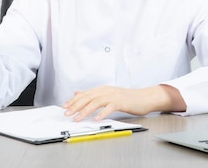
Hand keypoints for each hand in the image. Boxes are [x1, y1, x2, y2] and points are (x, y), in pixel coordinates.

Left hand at [62, 85, 185, 121]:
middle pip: (87, 97)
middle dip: (75, 105)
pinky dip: (102, 113)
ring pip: (96, 102)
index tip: (64, 107)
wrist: (143, 97)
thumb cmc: (126, 98)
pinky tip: (96, 119)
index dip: (73, 100)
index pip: (84, 94)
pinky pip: (109, 107)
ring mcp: (113, 96)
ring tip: (77, 118)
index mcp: (102, 89)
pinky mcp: (121, 102)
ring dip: (85, 110)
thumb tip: (77, 92)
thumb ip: (93, 94)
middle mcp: (106, 90)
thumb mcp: (108, 94)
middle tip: (67, 113)